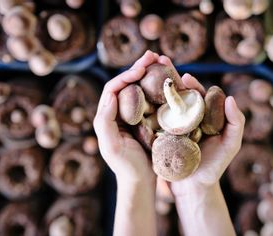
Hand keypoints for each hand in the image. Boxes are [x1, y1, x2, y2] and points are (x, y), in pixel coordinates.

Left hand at [93, 50, 158, 184]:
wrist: (141, 181)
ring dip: (149, 72)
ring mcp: (133, 115)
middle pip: (126, 83)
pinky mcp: (146, 119)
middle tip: (153, 55)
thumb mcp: (112, 147)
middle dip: (139, 67)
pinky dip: (158, 86)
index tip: (142, 68)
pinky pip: (151, 98)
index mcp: (107, 116)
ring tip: (161, 60)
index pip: (114, 88)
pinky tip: (168, 79)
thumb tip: (110, 95)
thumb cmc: (126, 167)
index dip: (126, 75)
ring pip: (139, 88)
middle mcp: (119, 112)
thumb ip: (104, 122)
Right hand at [157, 56, 245, 195]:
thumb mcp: (231, 145)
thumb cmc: (214, 166)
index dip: (192, 84)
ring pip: (164, 103)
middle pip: (178, 95)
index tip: (185, 76)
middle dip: (169, 78)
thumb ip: (235, 123)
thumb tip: (230, 98)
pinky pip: (153, 118)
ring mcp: (172, 126)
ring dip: (155, 87)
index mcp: (203, 117)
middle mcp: (187, 118)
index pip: (198, 96)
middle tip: (160, 64)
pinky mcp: (160, 135)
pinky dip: (146, 106)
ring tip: (146, 73)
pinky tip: (138, 95)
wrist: (193, 188)